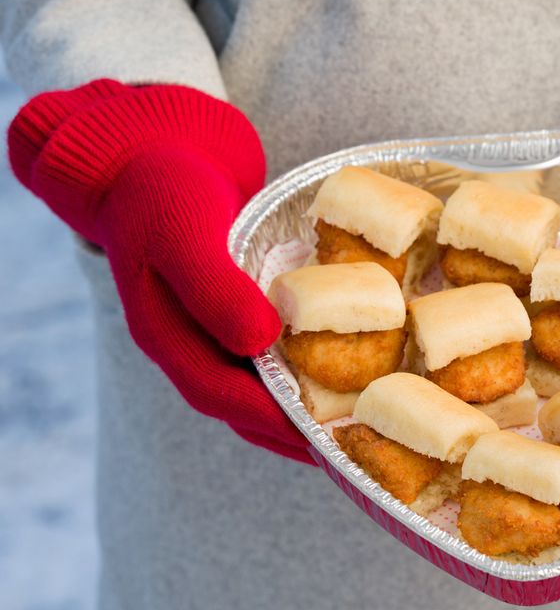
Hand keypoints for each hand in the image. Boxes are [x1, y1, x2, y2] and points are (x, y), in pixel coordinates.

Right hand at [8, 80, 312, 463]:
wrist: (155, 152)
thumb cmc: (166, 188)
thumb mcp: (185, 232)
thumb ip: (215, 287)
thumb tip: (261, 342)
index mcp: (167, 336)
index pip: (221, 395)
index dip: (271, 424)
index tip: (320, 445)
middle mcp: (190, 344)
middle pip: (244, 407)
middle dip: (294, 435)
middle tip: (349, 457)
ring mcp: (211, 331)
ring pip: (259, 388)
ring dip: (301, 413)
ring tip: (353, 432)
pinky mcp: (237, 312)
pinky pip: (272, 356)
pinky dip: (304, 373)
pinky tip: (346, 377)